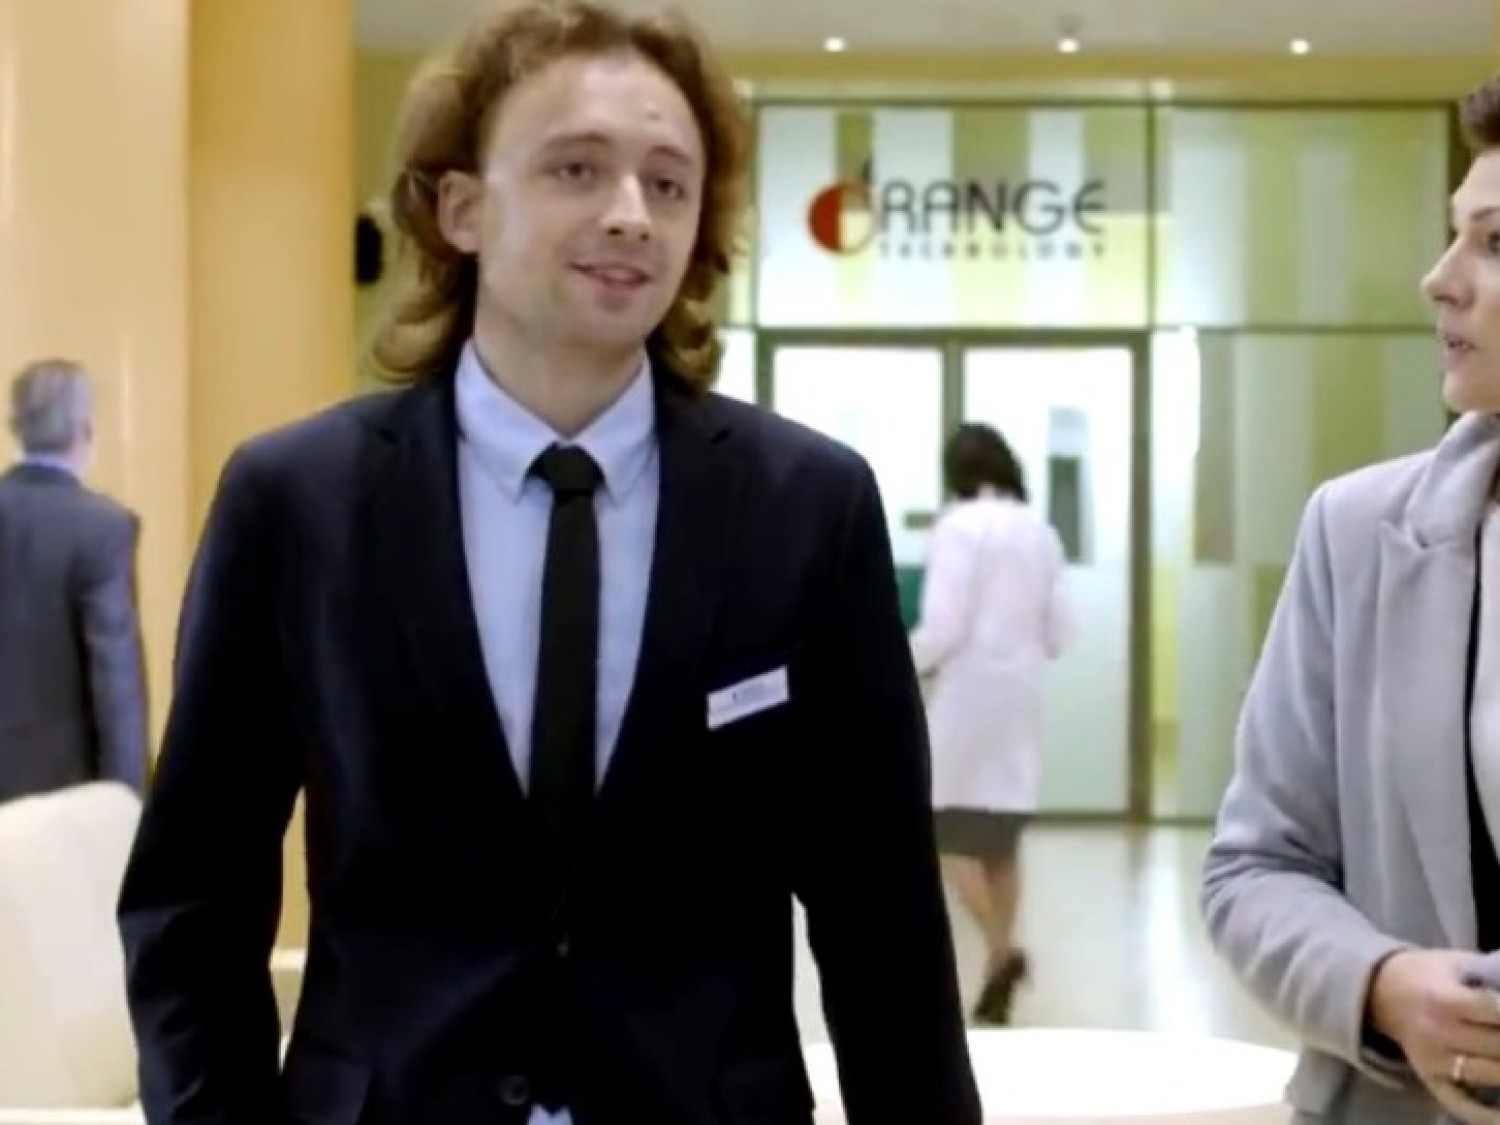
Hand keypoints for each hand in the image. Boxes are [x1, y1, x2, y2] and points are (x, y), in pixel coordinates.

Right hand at [1368, 950, 1499, 1123]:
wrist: (1378, 991)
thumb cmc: (1425, 974)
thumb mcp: (1454, 962)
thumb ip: (1489, 972)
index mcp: (1445, 999)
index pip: (1496, 1009)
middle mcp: (1438, 1032)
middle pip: (1498, 1044)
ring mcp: (1434, 1060)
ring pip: (1490, 1073)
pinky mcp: (1430, 1079)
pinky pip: (1461, 1103)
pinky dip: (1484, 1114)